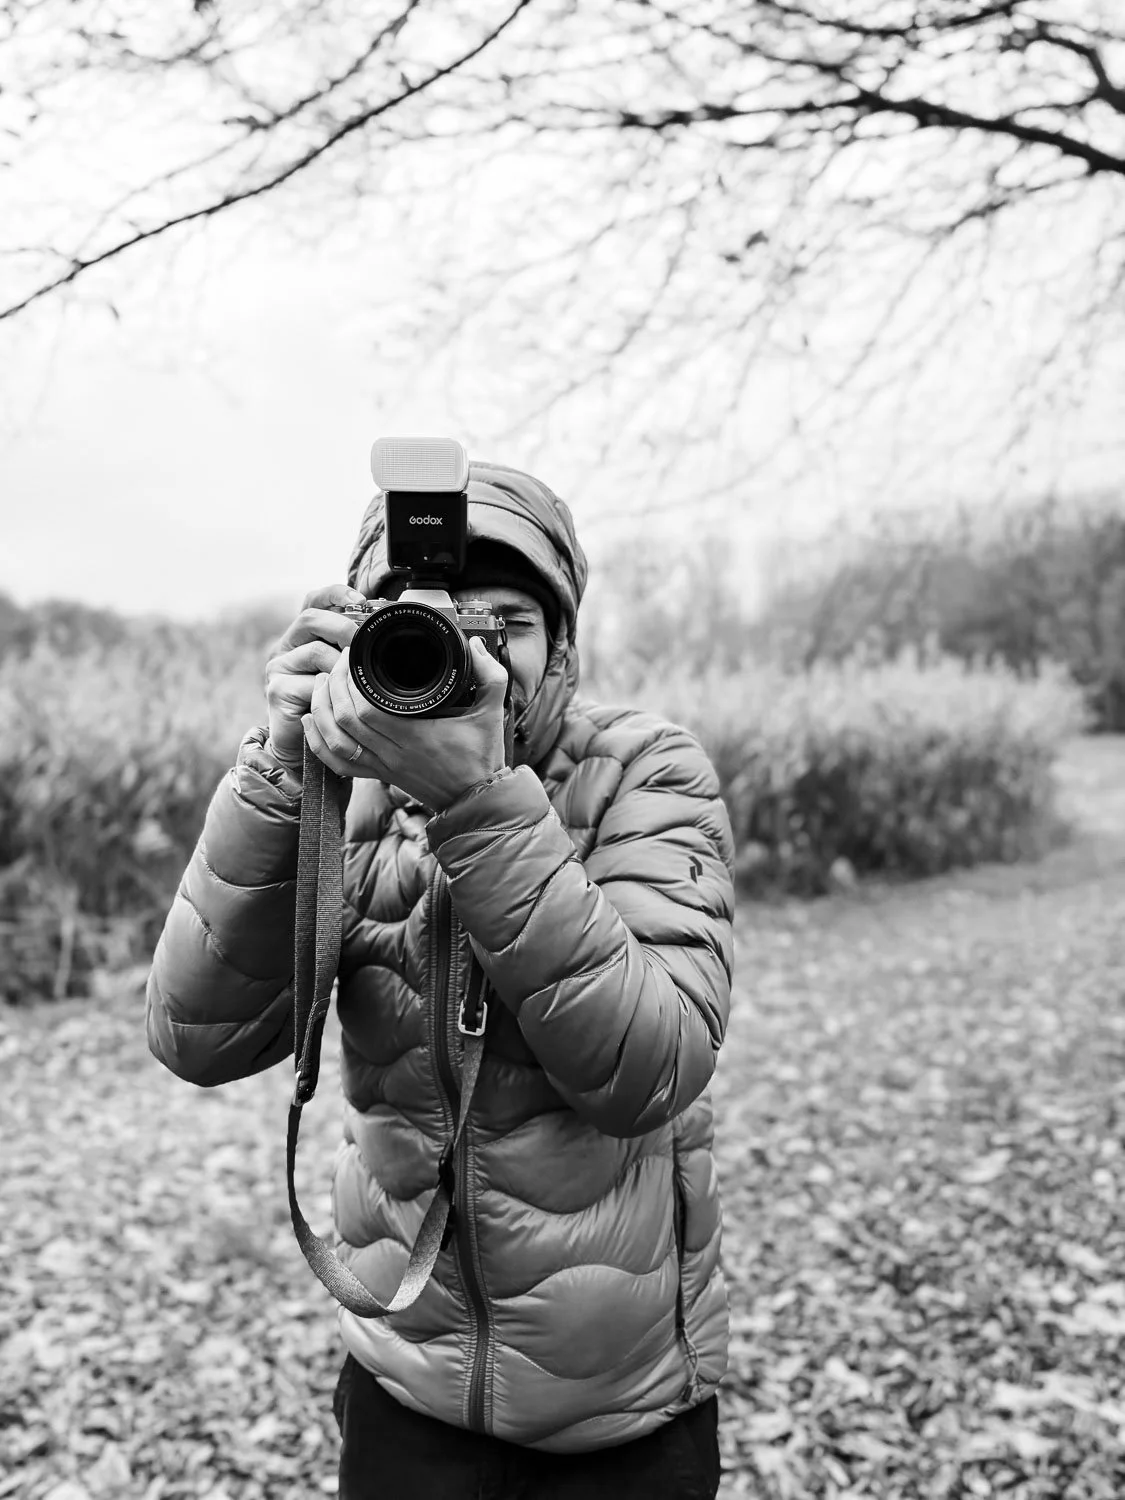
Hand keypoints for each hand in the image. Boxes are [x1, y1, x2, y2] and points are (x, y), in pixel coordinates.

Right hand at [264, 584, 365, 770]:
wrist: (309, 746)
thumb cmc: (333, 707)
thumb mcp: (345, 672)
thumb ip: (354, 649)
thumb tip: (383, 629)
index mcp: (304, 635)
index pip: (315, 601)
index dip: (336, 594)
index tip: (361, 600)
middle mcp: (287, 647)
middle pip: (311, 618)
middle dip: (343, 626)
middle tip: (363, 642)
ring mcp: (278, 668)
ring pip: (316, 650)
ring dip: (342, 665)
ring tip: (354, 682)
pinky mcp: (277, 691)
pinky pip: (311, 682)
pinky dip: (331, 690)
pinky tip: (339, 700)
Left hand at [302, 635, 509, 811]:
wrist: (476, 802)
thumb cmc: (483, 757)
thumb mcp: (492, 712)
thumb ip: (490, 675)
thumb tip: (474, 644)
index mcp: (416, 736)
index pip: (367, 708)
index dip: (351, 680)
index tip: (354, 655)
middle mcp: (393, 753)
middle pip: (344, 719)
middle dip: (334, 686)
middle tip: (338, 661)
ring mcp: (383, 767)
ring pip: (335, 740)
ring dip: (321, 710)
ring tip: (322, 682)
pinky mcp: (379, 775)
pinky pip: (338, 763)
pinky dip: (318, 742)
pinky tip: (311, 720)